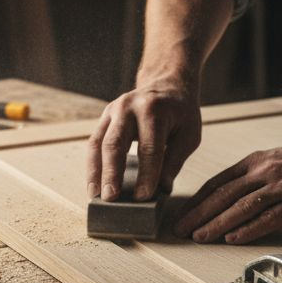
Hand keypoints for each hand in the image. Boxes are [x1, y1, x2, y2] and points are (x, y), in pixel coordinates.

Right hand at [86, 76, 200, 200]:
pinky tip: (94, 184)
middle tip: (111, 198)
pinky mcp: (104, 118)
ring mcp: (113, 111)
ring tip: (96, 196)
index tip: (143, 197)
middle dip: (112, 173)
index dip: (146, 174)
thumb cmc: (180, 113)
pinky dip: (92, 165)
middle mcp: (129, 107)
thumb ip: (174, 160)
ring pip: (98, 144)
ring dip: (95, 172)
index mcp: (154, 110)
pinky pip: (94, 143)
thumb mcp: (189, 134)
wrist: (167, 84)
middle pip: (115, 143)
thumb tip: (162, 188)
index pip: (149, 148)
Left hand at [174, 139, 281, 244]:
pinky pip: (268, 219)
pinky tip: (232, 239)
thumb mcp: (278, 160)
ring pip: (241, 208)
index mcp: (257, 161)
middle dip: (198, 215)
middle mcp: (265, 172)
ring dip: (216, 224)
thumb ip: (254, 176)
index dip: (198, 201)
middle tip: (180, 230)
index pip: (218, 182)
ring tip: (199, 237)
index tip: (183, 215)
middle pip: (223, 196)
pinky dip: (248, 230)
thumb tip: (229, 197)